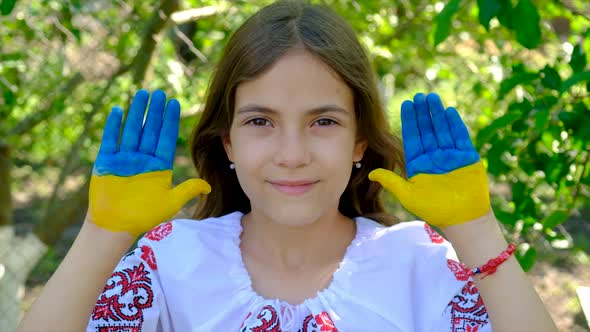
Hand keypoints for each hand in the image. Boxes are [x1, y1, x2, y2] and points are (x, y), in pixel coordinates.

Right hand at [89, 90, 210, 236]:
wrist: (115, 226)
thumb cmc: (143, 216)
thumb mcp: (170, 202)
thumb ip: (187, 190)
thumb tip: (208, 185)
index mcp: (159, 166)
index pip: (165, 138)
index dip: (169, 121)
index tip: (174, 103)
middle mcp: (142, 159)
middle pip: (150, 130)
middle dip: (155, 111)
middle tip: (160, 92)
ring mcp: (124, 159)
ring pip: (132, 130)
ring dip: (136, 113)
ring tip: (142, 94)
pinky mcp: (106, 161)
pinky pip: (111, 140)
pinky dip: (113, 126)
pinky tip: (117, 110)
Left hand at [368, 93, 489, 227]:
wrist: (463, 219)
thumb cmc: (435, 210)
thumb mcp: (409, 195)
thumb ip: (392, 182)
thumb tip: (371, 174)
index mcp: (418, 164)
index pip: (412, 138)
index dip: (410, 121)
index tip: (406, 104)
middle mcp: (434, 157)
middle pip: (427, 130)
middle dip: (422, 113)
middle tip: (418, 95)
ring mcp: (451, 156)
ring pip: (442, 130)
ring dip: (437, 114)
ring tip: (431, 97)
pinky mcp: (467, 157)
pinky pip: (460, 137)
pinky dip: (454, 124)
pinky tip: (448, 111)